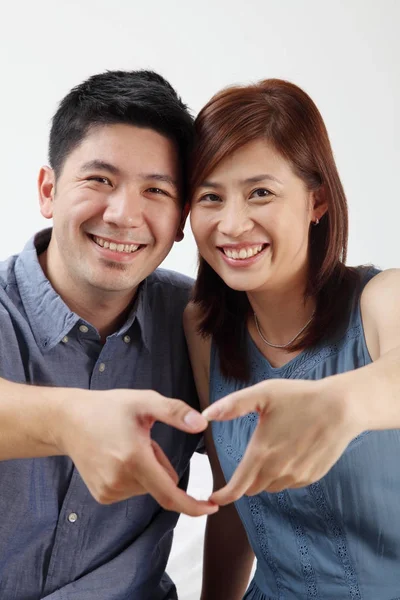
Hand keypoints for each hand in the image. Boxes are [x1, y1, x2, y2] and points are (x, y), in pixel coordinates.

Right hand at [52, 388, 217, 516]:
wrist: (68, 421)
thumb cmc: (108, 408)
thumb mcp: (144, 401)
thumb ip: (175, 412)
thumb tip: (202, 425)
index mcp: (134, 459)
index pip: (169, 493)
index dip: (193, 505)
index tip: (213, 508)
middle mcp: (120, 480)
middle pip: (162, 484)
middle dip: (160, 463)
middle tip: (141, 439)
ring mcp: (109, 491)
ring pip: (148, 487)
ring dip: (146, 469)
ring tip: (125, 445)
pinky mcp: (102, 496)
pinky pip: (133, 489)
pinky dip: (134, 475)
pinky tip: (117, 456)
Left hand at [202, 377, 363, 504]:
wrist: (341, 408)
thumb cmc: (300, 397)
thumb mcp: (263, 394)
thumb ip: (232, 405)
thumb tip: (206, 415)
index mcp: (261, 453)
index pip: (237, 487)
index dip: (223, 495)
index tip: (214, 497)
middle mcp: (278, 471)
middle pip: (252, 488)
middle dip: (244, 480)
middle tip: (247, 460)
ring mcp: (297, 476)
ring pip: (271, 487)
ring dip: (265, 477)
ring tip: (271, 451)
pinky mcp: (312, 476)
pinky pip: (290, 483)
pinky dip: (284, 474)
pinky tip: (289, 452)